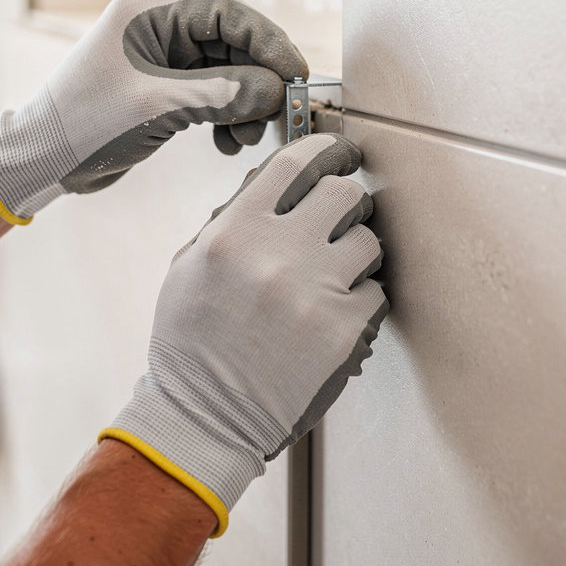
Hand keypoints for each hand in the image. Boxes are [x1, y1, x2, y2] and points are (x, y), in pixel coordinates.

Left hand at [0, 0, 307, 223]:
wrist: (42, 162)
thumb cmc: (85, 126)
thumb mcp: (158, 107)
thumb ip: (222, 94)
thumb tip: (277, 90)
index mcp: (147, 17)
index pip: (224, 13)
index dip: (266, 39)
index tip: (295, 73)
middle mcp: (156, 33)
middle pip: (229, 44)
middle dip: (258, 78)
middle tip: (279, 112)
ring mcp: (159, 65)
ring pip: (224, 74)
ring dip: (245, 104)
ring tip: (248, 137)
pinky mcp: (161, 95)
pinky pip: (210, 98)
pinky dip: (226, 118)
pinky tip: (227, 143)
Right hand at [100, 133, 389, 535]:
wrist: (207, 416)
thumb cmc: (192, 341)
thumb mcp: (189, 267)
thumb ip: (230, 218)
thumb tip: (273, 180)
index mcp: (234, 234)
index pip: (293, 164)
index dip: (323, 149)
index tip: (337, 152)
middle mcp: (277, 255)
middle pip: (344, 192)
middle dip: (348, 199)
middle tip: (343, 213)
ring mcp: (314, 293)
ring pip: (368, 240)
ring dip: (358, 249)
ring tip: (337, 270)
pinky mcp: (343, 331)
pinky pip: (376, 291)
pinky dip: (362, 296)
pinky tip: (338, 309)